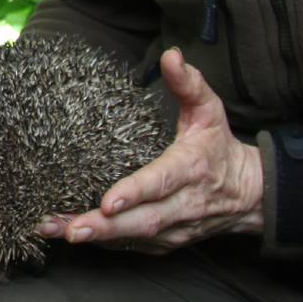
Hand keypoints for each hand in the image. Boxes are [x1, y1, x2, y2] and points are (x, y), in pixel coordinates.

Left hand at [39, 49, 263, 252]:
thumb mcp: (209, 111)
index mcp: (191, 168)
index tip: (108, 202)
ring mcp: (175, 228)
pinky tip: (69, 234)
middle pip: (144, 221)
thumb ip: (189, 84)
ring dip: (95, 237)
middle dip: (105, 227)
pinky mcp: (165, 242)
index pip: (162, 182)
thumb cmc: (218, 148)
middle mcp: (183, 204)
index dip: (135, 193)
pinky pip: (132, 246)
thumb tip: (171, 55)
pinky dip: (102, 243)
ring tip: (53, 231)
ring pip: (134, 238)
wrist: (249, 195)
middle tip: (68, 228)